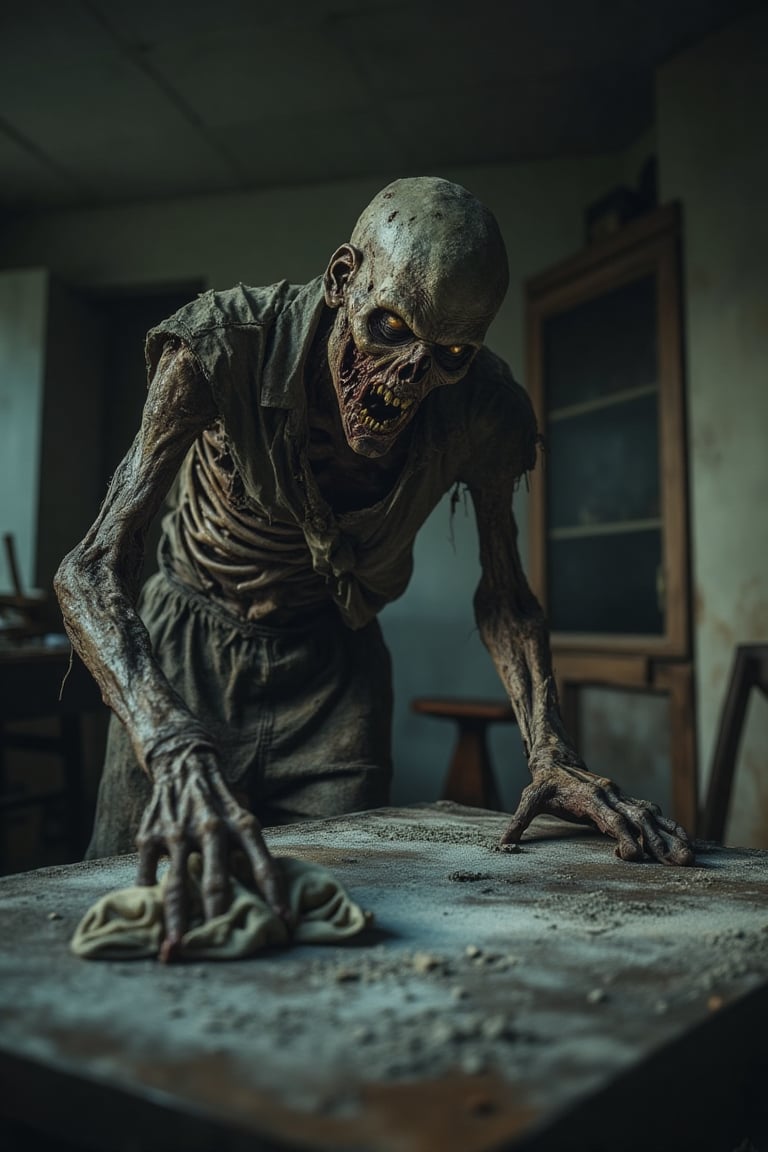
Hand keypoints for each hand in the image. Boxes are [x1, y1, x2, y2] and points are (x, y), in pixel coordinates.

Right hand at [136, 740, 289, 960]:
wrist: (184, 764)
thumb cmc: (221, 803)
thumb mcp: (243, 819)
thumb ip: (251, 853)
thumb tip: (270, 895)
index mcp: (242, 825)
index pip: (264, 866)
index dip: (275, 896)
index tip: (284, 924)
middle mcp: (211, 829)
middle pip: (217, 881)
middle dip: (220, 916)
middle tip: (223, 945)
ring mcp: (177, 833)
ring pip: (177, 884)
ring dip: (177, 919)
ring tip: (177, 946)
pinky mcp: (149, 837)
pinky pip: (146, 876)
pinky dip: (148, 902)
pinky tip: (149, 925)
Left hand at [501, 745, 694, 865]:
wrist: (557, 760)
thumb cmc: (544, 783)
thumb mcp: (530, 798)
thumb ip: (520, 819)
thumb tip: (504, 842)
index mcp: (591, 797)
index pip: (611, 820)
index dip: (624, 837)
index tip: (635, 858)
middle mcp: (611, 796)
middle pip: (639, 820)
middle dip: (658, 842)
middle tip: (678, 863)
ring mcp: (621, 798)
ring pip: (651, 818)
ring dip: (670, 837)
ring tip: (689, 858)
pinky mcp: (625, 802)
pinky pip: (652, 815)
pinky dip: (670, 827)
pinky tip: (686, 842)